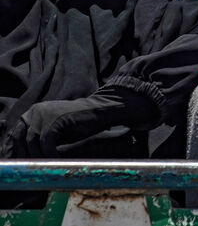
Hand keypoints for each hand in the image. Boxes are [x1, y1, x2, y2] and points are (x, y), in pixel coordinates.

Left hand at [2, 87, 158, 157]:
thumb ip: (40, 138)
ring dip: (39, 157)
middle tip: (35, 169)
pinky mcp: (55, 119)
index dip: (17, 152)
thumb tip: (28, 158)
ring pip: (32, 142)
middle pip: (20, 139)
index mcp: (33, 113)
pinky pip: (45, 142)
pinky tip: (57, 159)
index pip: (15, 135)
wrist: (100, 111)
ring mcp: (44, 114)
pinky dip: (50, 153)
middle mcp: (35, 111)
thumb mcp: (55, 131)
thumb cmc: (79, 123)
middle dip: (27, 156)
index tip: (22, 165)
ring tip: (48, 165)